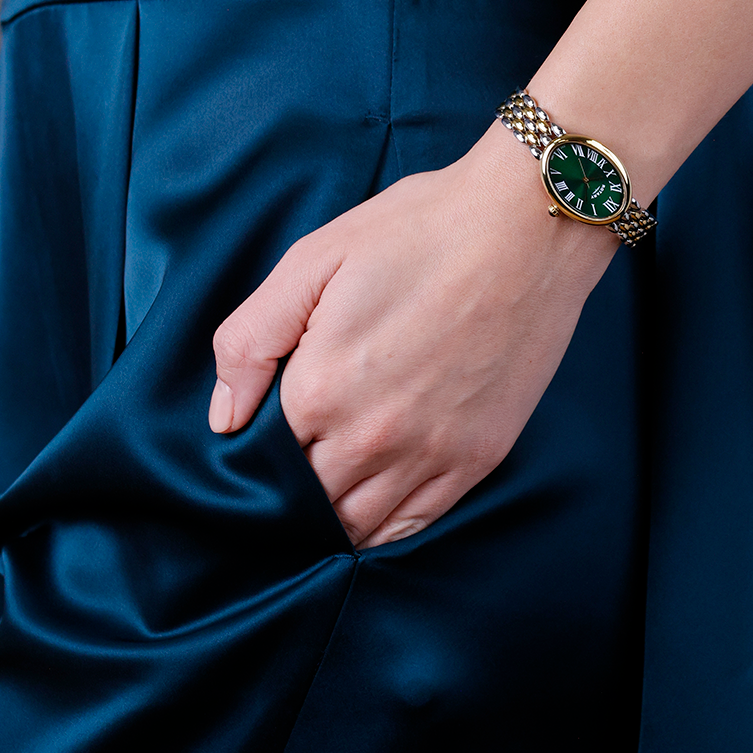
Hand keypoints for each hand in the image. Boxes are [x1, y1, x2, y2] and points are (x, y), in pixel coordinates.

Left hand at [208, 122, 615, 546]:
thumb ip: (250, 342)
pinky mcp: (477, 458)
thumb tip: (223, 420)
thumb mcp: (313, 261)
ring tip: (324, 484)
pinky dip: (382, 527)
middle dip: (288, 490)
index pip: (262, 458)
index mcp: (319, 388)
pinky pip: (413, 525)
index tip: (260, 431)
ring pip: (355, 525)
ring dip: (330, 516)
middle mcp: (371, 436)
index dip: (254, 451)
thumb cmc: (419, 230)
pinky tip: (369, 504)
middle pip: (305, 501)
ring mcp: (429, 454)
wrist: (528, 225)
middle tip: (289, 462)